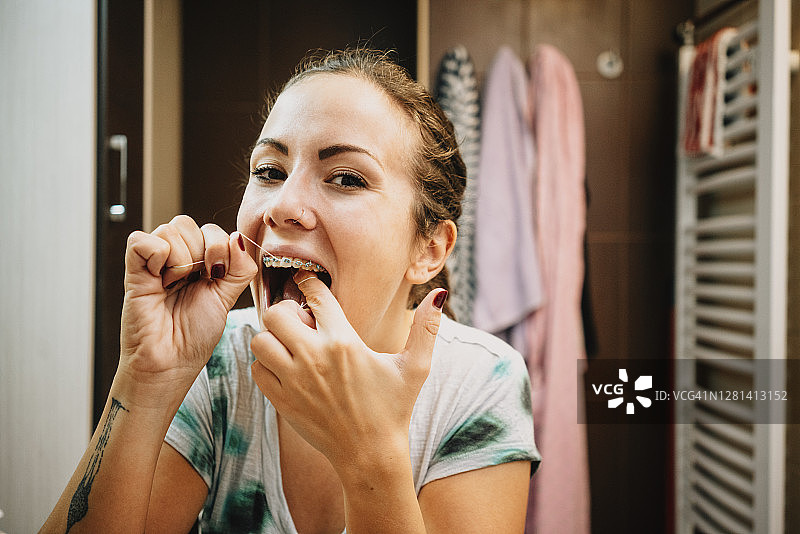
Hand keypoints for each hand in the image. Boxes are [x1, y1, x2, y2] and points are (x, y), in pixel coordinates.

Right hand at [119, 215, 257, 396]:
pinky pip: (142, 241)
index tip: (218, 276)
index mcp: (198, 261)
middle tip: (198, 280)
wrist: (171, 362)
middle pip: (190, 223)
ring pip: (171, 228)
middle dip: (205, 251)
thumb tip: (239, 237)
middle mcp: (175, 257)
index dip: (221, 248)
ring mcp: (153, 261)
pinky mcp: (133, 269)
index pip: (212, 229)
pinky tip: (159, 279)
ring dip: (183, 259)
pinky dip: (157, 255)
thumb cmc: (193, 336)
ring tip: (175, 284)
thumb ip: (240, 268)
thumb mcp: (227, 297)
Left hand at [250, 270, 446, 471]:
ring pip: (259, 340)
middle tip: (299, 321)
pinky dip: (266, 365)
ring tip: (289, 344)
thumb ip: (426, 329)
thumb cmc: (394, 409)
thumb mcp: (416, 367)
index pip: (315, 295)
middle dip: (286, 311)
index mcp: (344, 342)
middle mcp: (314, 357)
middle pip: (276, 314)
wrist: (370, 455)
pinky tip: (285, 368)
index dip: (309, 283)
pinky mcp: (282, 401)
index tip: (310, 284)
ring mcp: (294, 381)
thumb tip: (439, 295)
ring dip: (271, 338)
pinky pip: (257, 370)